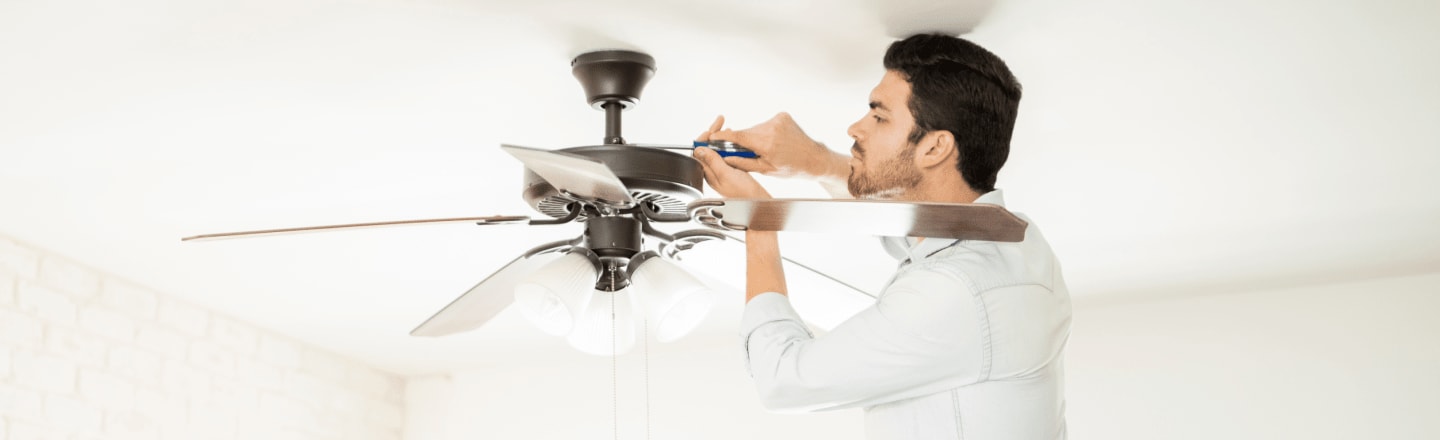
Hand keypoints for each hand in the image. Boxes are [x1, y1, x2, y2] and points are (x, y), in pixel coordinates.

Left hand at [694, 116, 771, 198]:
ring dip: (720, 138)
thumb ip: (713, 161)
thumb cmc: (745, 195)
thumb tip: (699, 149)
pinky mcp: (731, 172)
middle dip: (712, 134)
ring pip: (716, 150)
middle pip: (707, 149)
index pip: (699, 151)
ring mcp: (722, 172)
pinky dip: (728, 145)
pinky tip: (733, 141)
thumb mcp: (727, 174)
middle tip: (720, 121)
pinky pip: (726, 155)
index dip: (704, 138)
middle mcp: (713, 172)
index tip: (711, 129)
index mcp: (708, 174)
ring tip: (726, 128)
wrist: (759, 205)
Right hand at [703, 113, 844, 179]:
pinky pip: (766, 124)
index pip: (738, 137)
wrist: (814, 158)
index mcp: (766, 144)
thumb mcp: (766, 170)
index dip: (723, 137)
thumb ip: (743, 163)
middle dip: (743, 141)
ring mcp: (778, 120)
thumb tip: (725, 158)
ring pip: (755, 128)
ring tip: (767, 149)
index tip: (713, 138)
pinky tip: (775, 141)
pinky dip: (765, 132)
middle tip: (750, 152)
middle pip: (746, 132)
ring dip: (755, 137)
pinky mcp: (782, 116)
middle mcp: (771, 128)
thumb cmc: (792, 168)